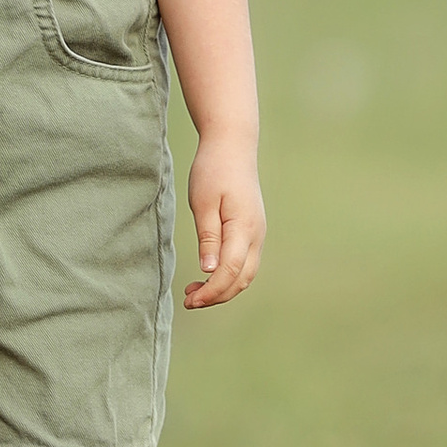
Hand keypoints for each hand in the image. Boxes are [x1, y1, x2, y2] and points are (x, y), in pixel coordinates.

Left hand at [184, 134, 263, 308]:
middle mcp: (256, 234)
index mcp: (244, 228)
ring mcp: (258, 233)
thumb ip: (208, 237)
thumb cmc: (213, 170)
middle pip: (242, 279)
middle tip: (189, 300)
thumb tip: (210, 270)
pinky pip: (245, 262)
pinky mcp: (253, 230)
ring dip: (223, 288)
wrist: (232, 146)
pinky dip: (229, 275)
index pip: (230, 271)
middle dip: (217, 295)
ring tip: (195, 291)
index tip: (190, 300)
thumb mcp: (204, 202)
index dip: (211, 291)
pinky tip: (209, 273)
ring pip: (246, 273)